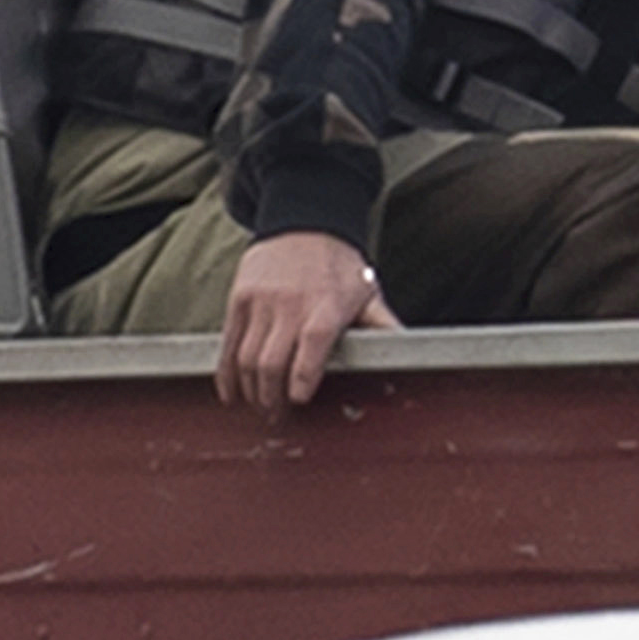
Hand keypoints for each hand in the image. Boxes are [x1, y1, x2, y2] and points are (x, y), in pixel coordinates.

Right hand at [216, 227, 394, 410]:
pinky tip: (232, 393)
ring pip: (246, 358)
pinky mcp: (239, 300)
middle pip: (272, 361)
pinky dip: (227, 374)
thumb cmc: (340, 267)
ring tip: (262, 407)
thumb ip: (383, 327)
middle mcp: (290, 304)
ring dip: (251, 390)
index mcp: (327, 306)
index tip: (300, 400)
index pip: (312, 345)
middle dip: (273, 397)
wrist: (304, 222)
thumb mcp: (368, 294)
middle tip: (279, 417)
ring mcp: (261, 302)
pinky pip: (228, 344)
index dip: (303, 377)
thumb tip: (412, 354)